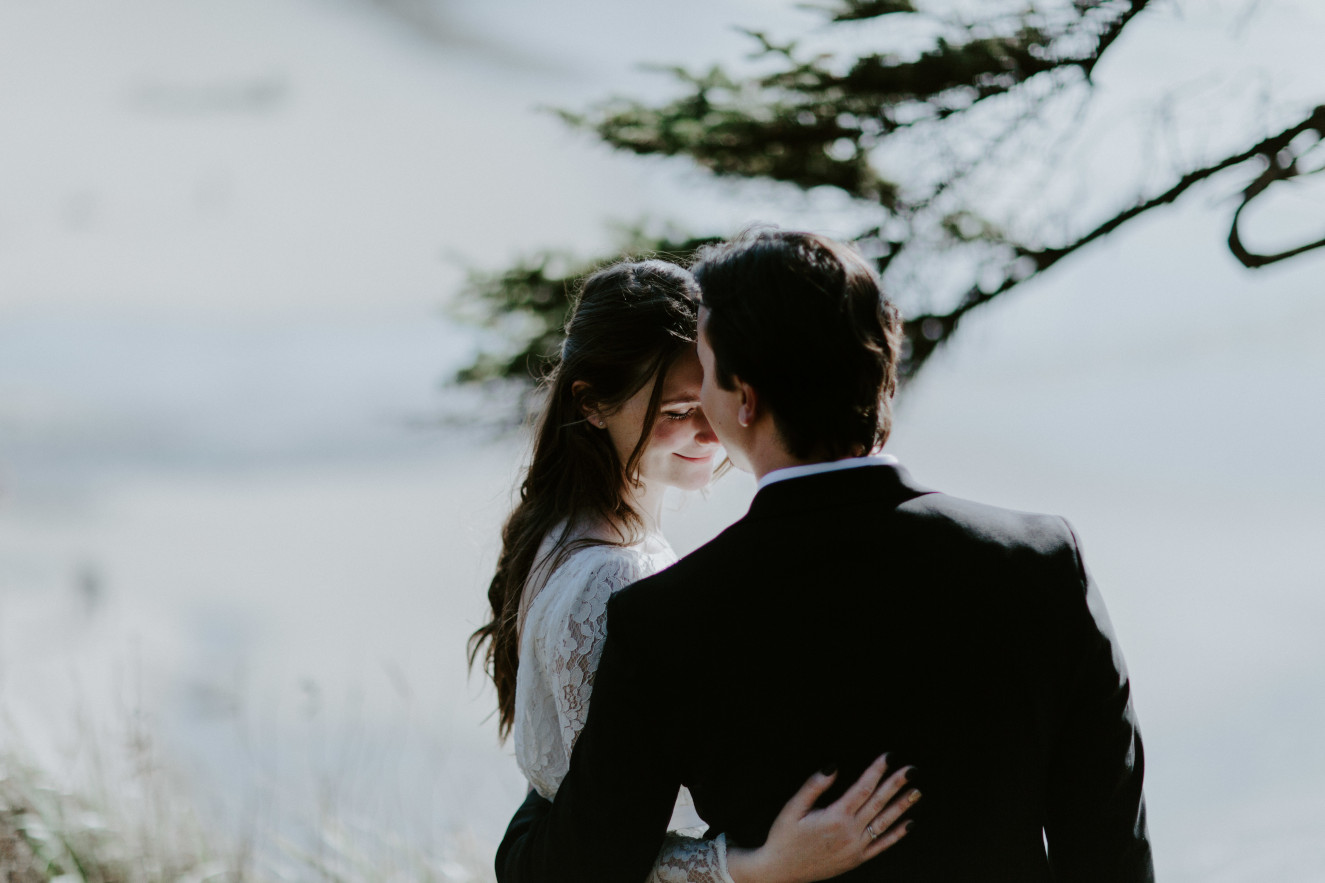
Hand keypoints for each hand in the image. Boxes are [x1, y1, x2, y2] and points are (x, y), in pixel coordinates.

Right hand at [726, 753, 918, 882]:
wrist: (781, 870)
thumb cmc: (784, 837)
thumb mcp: (792, 808)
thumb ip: (814, 786)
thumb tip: (833, 767)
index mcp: (834, 817)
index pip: (862, 788)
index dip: (876, 770)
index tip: (888, 757)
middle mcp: (849, 833)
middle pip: (878, 803)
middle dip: (895, 784)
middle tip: (911, 770)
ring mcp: (855, 848)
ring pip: (884, 823)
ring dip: (901, 806)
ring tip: (916, 792)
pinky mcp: (856, 859)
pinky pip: (882, 846)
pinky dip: (896, 835)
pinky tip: (909, 824)